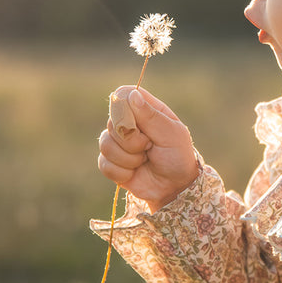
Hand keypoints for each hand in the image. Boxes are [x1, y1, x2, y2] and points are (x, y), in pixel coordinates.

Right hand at [97, 85, 198, 210]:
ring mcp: (118, 142)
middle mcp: (128, 123)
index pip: (122, 95)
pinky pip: (104, 163)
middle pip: (112, 122)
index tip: (136, 124)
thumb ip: (151, 115)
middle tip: (149, 147)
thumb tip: (132, 95)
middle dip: (131, 141)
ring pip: (105, 144)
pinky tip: (134, 173)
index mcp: (145, 109)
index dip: (123, 109)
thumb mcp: (171, 134)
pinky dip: (122, 172)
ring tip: (144, 161)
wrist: (174, 187)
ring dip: (128, 159)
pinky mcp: (111, 161)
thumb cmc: (178, 157)